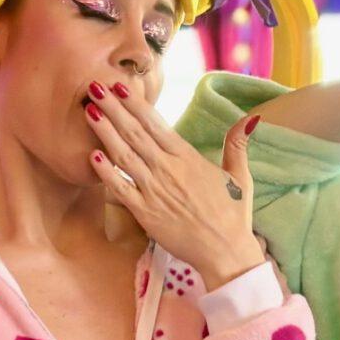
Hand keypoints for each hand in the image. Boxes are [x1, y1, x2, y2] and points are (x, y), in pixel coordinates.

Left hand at [84, 87, 263, 290]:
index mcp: (188, 158)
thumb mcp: (240, 176)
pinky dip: (106, 173)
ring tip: (89, 112)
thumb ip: (237, 145)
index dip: (135, 104)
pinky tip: (92, 157)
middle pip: (135, 133)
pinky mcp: (146, 213)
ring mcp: (155, 191)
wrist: (225, 252)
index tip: (119, 86)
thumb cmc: (233, 216)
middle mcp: (168, 170)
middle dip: (113, 108)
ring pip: (124, 155)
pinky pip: (121, 189)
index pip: (155, 124)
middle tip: (93, 87)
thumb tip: (249, 118)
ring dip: (105, 132)